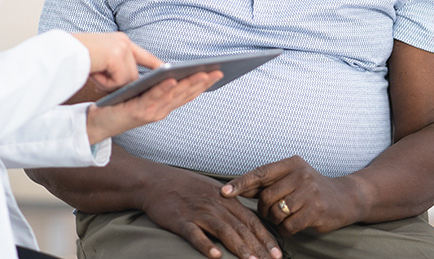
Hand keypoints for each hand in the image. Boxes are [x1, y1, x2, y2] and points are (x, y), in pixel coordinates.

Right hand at [72, 32, 161, 91]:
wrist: (61, 51)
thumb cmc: (74, 57)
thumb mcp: (99, 60)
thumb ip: (115, 66)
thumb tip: (128, 84)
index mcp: (120, 40)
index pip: (143, 55)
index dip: (156, 65)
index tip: (167, 71)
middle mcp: (124, 41)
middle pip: (133, 74)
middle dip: (118, 83)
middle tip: (100, 78)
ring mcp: (121, 47)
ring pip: (127, 80)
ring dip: (109, 83)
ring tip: (94, 74)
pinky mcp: (116, 56)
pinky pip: (119, 81)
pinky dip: (105, 83)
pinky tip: (94, 74)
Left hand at [84, 70, 222, 143]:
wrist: (97, 122)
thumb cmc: (119, 104)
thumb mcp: (142, 93)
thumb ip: (156, 85)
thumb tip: (171, 68)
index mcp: (163, 106)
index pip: (187, 94)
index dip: (204, 84)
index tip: (218, 71)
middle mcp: (160, 111)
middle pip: (185, 94)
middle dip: (203, 83)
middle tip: (218, 71)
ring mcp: (150, 113)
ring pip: (173, 96)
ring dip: (189, 84)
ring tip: (202, 73)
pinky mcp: (137, 112)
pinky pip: (153, 98)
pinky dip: (164, 89)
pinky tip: (173, 78)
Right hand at [141, 168, 281, 258]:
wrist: (156, 182)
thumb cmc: (186, 188)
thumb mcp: (212, 191)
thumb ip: (230, 206)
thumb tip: (247, 223)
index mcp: (226, 199)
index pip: (251, 220)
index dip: (265, 238)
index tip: (277, 253)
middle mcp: (215, 205)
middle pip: (241, 228)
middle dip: (258, 248)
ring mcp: (198, 212)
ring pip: (223, 231)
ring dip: (239, 248)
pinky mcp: (181, 220)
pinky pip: (195, 234)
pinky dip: (206, 245)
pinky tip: (216, 256)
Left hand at [221, 156, 359, 236]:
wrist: (345, 198)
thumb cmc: (310, 188)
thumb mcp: (291, 178)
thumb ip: (266, 183)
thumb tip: (234, 188)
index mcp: (291, 164)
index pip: (260, 173)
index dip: (240, 183)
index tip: (223, 192)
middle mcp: (300, 174)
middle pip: (266, 197)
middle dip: (263, 210)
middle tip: (270, 213)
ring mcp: (309, 192)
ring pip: (276, 212)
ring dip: (275, 220)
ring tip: (283, 218)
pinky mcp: (316, 211)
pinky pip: (288, 226)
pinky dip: (285, 230)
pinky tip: (291, 226)